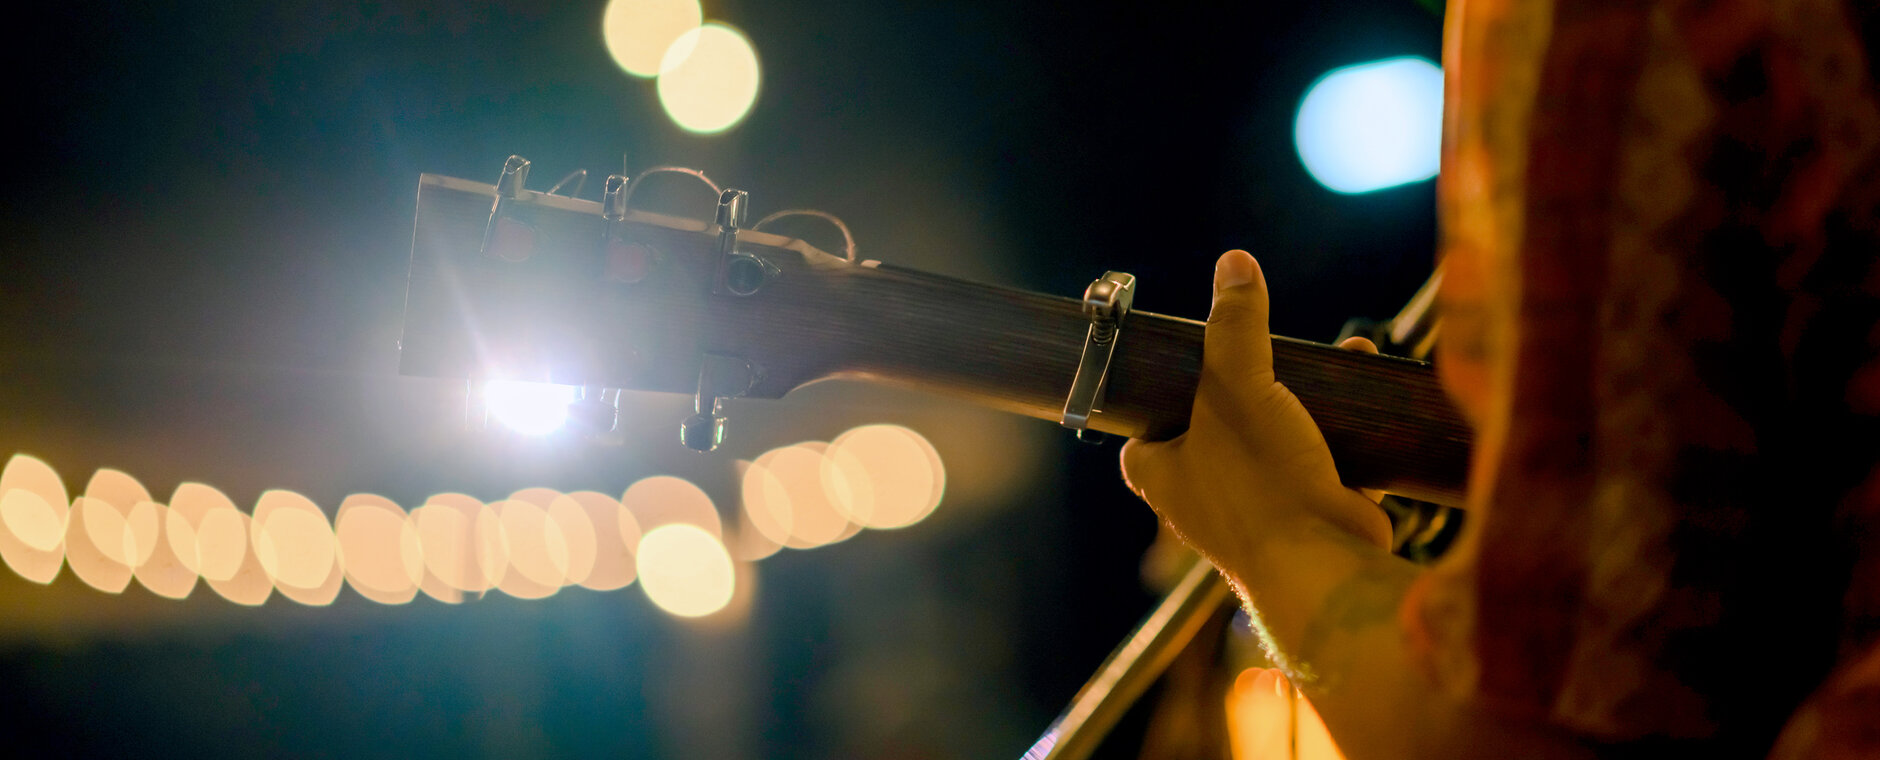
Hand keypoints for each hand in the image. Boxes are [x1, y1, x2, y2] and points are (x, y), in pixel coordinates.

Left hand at [1119, 250, 1391, 574]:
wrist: (1328, 566)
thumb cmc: (1263, 484)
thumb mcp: (1237, 388)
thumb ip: (1234, 326)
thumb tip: (1234, 264)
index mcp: (1164, 473)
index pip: (1144, 427)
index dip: (1161, 391)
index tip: (1185, 357)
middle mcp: (1204, 497)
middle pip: (1217, 425)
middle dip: (1252, 382)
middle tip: (1269, 350)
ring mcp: (1259, 511)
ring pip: (1275, 439)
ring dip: (1304, 397)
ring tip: (1329, 356)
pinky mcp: (1310, 516)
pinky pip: (1323, 460)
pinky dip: (1342, 427)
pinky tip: (1362, 384)